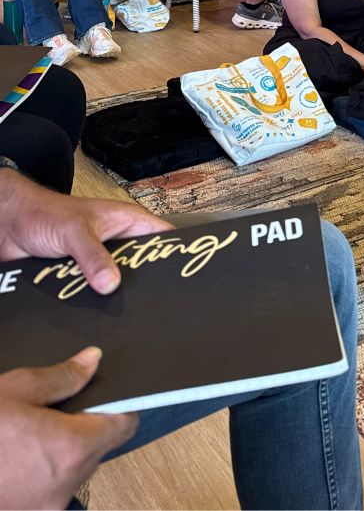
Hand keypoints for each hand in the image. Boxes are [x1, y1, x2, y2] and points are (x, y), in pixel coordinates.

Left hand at [0, 170, 170, 294]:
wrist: (9, 224)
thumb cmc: (44, 212)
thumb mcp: (75, 232)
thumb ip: (94, 257)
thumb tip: (111, 284)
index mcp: (125, 222)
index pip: (163, 236)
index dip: (176, 252)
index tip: (185, 271)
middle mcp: (115, 242)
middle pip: (142, 266)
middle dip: (144, 282)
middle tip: (153, 301)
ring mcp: (99, 260)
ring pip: (117, 282)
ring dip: (114, 293)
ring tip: (123, 309)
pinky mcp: (81, 276)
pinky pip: (94, 292)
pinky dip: (94, 301)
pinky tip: (96, 312)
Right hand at [0, 347, 137, 508]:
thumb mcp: (14, 390)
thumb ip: (61, 377)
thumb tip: (93, 362)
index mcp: (71, 449)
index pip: (124, 425)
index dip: (121, 405)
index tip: (109, 393)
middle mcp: (65, 487)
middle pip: (97, 449)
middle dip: (83, 426)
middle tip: (54, 408)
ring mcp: (45, 510)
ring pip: (72, 472)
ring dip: (58, 452)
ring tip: (26, 434)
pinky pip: (47, 490)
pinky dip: (38, 473)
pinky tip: (14, 457)